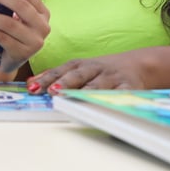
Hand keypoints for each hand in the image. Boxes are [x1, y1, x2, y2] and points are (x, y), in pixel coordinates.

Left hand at [0, 0, 49, 73]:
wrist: (10, 61)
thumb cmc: (12, 33)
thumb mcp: (17, 17)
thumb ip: (10, 3)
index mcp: (43, 13)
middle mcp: (43, 27)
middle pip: (20, 6)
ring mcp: (34, 42)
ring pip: (9, 23)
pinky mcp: (22, 54)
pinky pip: (1, 37)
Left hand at [28, 52, 143, 91]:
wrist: (139, 64)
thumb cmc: (102, 71)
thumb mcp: (80, 69)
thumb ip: (57, 76)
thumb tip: (30, 84)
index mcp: (82, 64)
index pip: (61, 71)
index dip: (47, 79)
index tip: (33, 88)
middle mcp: (96, 69)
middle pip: (78, 75)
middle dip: (65, 82)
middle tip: (52, 91)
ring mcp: (112, 78)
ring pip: (98, 85)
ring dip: (86, 92)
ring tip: (76, 99)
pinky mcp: (129, 88)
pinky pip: (121, 95)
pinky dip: (114, 99)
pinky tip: (106, 105)